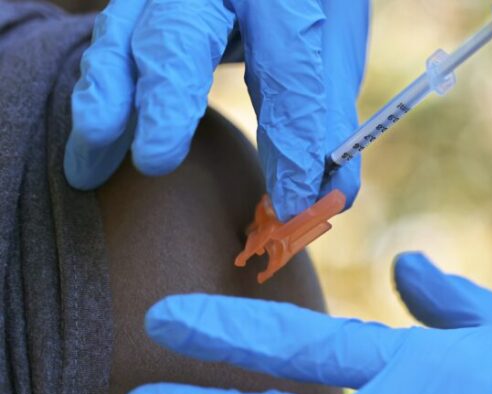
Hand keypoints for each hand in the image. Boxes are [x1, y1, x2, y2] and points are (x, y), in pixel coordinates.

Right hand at [65, 0, 367, 220]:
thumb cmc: (309, 6)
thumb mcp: (332, 50)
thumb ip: (328, 119)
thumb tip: (332, 197)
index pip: (287, 70)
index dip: (290, 142)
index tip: (291, 203)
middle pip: (179, 38)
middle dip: (163, 103)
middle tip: (154, 162)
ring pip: (121, 38)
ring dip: (103, 106)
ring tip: (87, 168)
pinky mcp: (138, 4)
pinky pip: (109, 45)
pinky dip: (99, 96)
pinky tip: (92, 144)